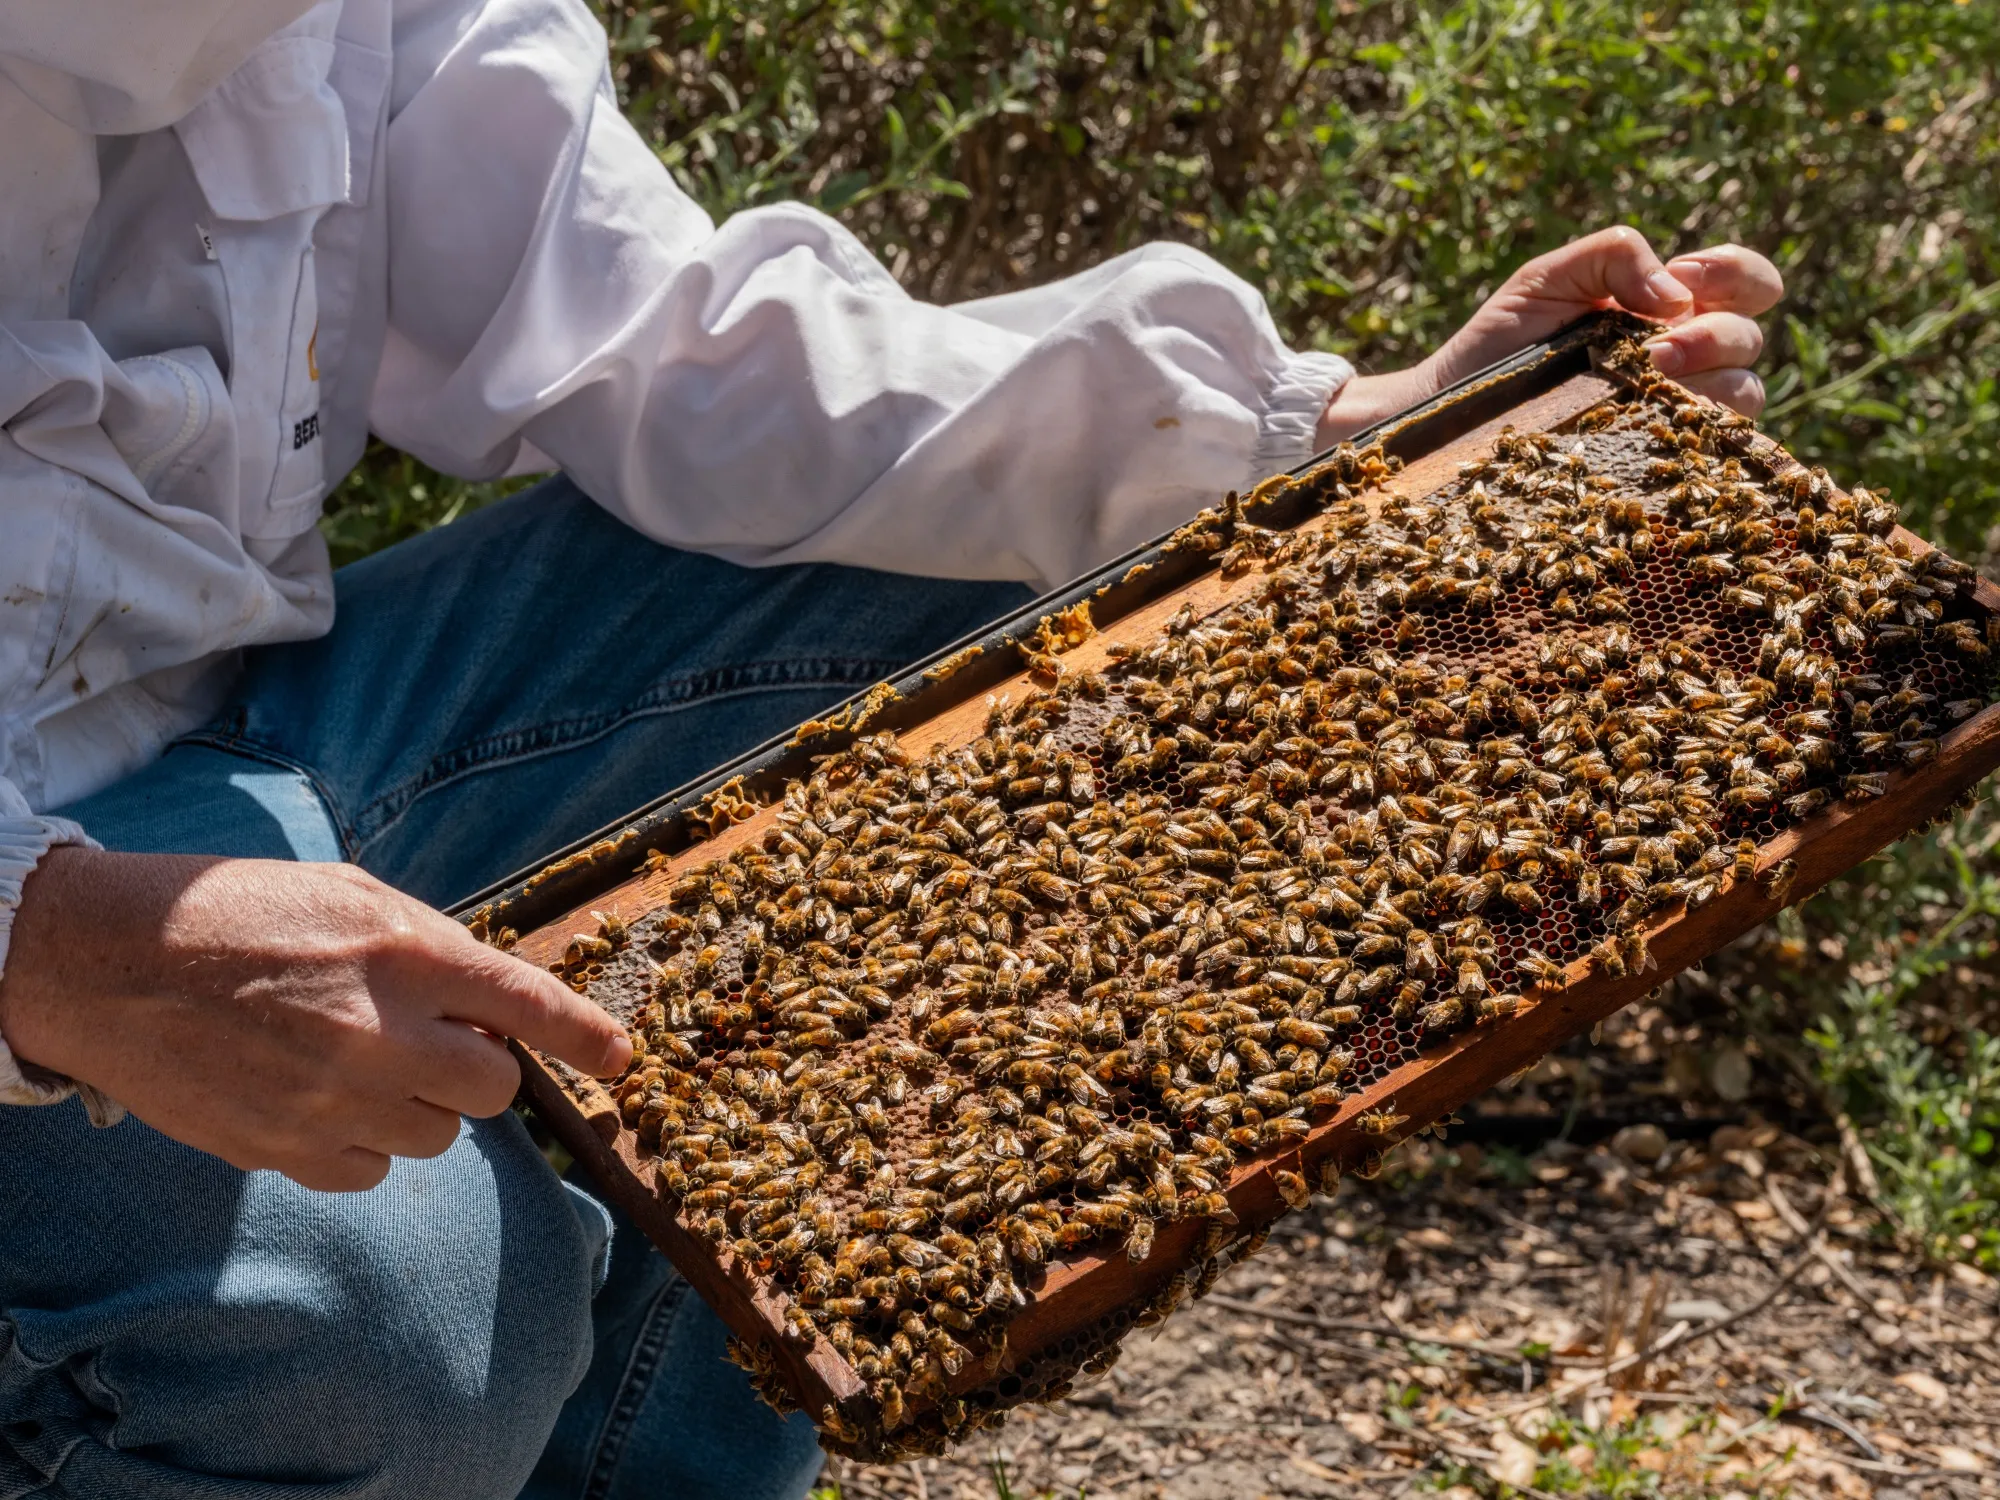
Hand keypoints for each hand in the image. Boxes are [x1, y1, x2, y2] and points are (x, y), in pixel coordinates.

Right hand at [0, 849, 631, 1190]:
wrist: (109, 962)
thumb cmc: (240, 915)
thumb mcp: (351, 897)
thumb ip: (432, 947)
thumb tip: (495, 1002)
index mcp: (404, 953)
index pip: (526, 1004)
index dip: (584, 1036)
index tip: (618, 1058)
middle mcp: (380, 1031)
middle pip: (493, 1090)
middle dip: (477, 1070)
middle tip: (428, 1042)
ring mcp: (332, 1099)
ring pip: (436, 1137)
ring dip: (417, 1106)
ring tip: (350, 1061)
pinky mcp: (285, 1150)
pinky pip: (371, 1172)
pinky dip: (362, 1143)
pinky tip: (316, 1098)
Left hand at [1317, 227, 1784, 444]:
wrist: (1451, 414)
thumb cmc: (1500, 344)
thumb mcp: (1550, 277)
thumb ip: (1615, 254)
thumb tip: (1678, 295)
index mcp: (1670, 309)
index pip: (1748, 283)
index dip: (1738, 275)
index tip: (1688, 280)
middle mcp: (1685, 361)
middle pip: (1747, 340)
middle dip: (1711, 336)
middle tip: (1653, 347)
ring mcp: (1675, 414)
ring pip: (1743, 395)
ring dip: (1706, 383)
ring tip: (1644, 381)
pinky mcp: (1657, 461)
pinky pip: (1711, 450)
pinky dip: (1695, 431)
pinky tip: (1652, 422)